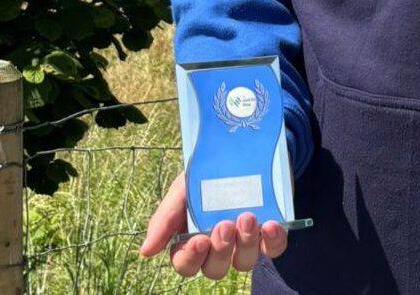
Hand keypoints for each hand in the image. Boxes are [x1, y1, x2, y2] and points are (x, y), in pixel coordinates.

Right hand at [138, 172, 288, 278]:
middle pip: (215, 269)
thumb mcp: (181, 189)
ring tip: (248, 217)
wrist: (239, 150)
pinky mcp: (269, 234)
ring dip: (246, 244)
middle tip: (225, 224)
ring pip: (244, 263)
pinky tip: (271, 224)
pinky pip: (273, 249)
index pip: (186, 265)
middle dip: (220, 250)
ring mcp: (244, 242)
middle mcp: (217, 248)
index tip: (200, 239)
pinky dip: (274, 241)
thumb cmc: (203, 174)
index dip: (192, 258)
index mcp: (191, 240)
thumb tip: (145, 252)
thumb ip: (165, 219)